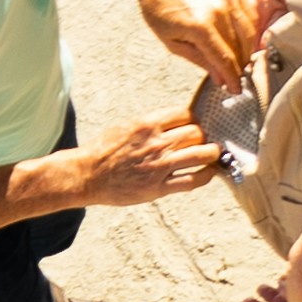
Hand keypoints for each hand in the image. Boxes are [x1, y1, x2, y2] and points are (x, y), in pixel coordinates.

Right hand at [80, 108, 226, 206]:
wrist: (88, 174)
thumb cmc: (104, 150)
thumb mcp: (126, 126)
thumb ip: (149, 125)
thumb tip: (171, 122)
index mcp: (147, 124)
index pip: (185, 114)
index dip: (194, 119)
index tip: (195, 124)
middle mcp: (157, 143)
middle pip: (197, 132)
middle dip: (204, 135)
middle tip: (205, 140)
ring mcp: (160, 166)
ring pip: (201, 154)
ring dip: (212, 153)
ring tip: (213, 154)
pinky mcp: (159, 187)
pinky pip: (192, 180)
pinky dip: (205, 176)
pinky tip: (208, 173)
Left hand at [134, 0, 261, 83]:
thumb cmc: (160, 9)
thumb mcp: (172, 42)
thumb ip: (199, 60)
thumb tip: (220, 78)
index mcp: (199, 26)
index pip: (225, 59)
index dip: (232, 78)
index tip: (235, 89)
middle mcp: (217, 11)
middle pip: (239, 49)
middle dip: (239, 66)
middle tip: (235, 77)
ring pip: (249, 34)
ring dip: (247, 51)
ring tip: (240, 60)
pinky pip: (250, 16)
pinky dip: (250, 32)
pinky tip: (242, 41)